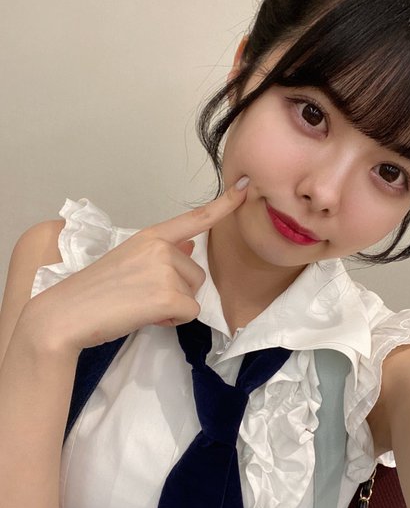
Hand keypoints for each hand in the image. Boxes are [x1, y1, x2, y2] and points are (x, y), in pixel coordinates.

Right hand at [27, 177, 249, 352]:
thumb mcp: (129, 261)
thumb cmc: (93, 291)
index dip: (224, 204)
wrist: (65, 314)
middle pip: (196, 273)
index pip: (194, 218)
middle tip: (141, 296)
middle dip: (176, 290)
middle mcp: (161, 247)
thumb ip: (163, 252)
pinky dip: (172, 319)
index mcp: (150, 236)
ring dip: (174, 305)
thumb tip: (190, 244)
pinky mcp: (169, 296)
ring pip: (194, 294)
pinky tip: (145, 315)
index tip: (246, 188)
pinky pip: (189, 313)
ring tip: (140, 304)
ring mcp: (166, 270)